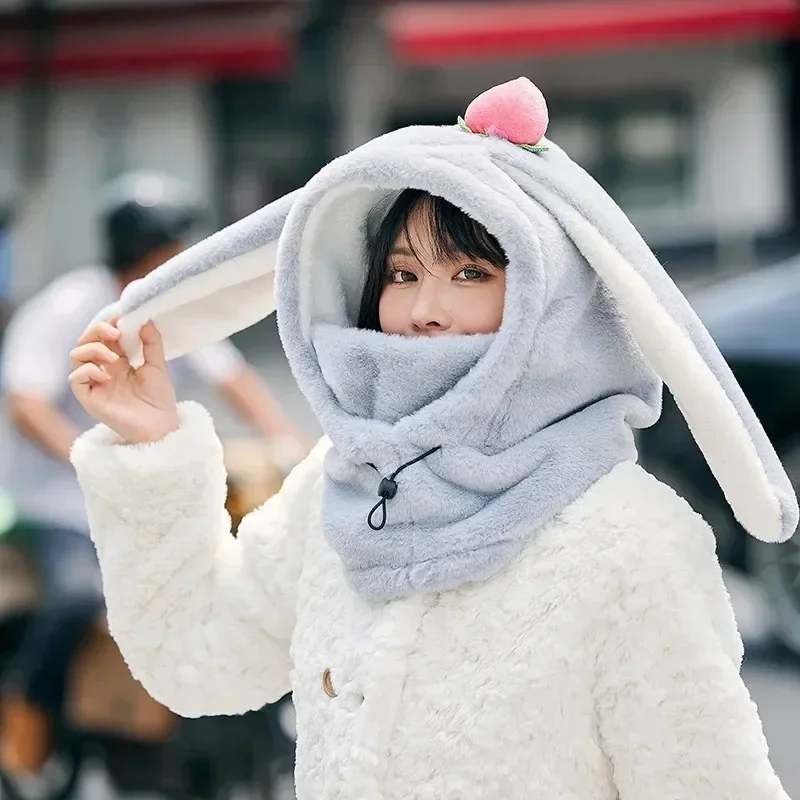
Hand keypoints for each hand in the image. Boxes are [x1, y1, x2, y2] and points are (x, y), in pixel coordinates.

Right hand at [69, 318, 179, 444]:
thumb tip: (145, 319)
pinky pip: (75, 377)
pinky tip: (107, 376)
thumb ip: (151, 342)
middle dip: (97, 331)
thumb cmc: (159, 398)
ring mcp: (95, 382)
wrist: (160, 425)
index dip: (109, 323)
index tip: (122, 316)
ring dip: (94, 349)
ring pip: (76, 355)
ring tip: (116, 359)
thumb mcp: (158, 365)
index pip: (104, 335)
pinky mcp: (89, 397)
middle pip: (85, 340)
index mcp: (119, 360)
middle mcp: (103, 369)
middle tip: (116, 334)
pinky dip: (88, 370)